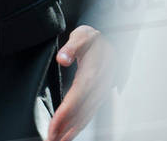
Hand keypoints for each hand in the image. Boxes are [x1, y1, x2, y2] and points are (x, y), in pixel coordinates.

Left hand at [47, 25, 115, 140]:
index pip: (76, 98)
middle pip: (81, 112)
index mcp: (92, 73)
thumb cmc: (95, 39)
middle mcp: (98, 87)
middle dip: (66, 128)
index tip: (53, 127)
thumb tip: (62, 58)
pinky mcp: (100, 95)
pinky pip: (90, 113)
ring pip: (87, 115)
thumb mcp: (82, 36)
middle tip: (51, 140)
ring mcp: (101, 93)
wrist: (114, 40)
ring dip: (72, 130)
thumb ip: (71, 47)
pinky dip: (80, 124)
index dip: (64, 114)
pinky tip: (71, 132)